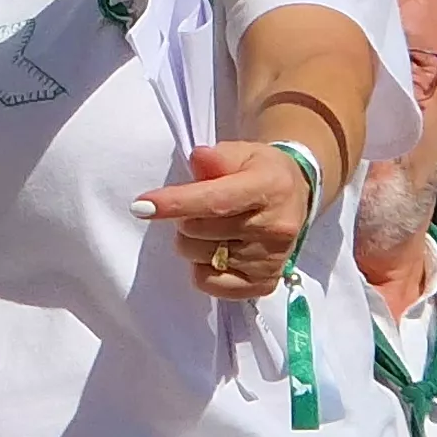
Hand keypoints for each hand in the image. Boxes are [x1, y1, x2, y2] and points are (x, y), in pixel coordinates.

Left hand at [142, 139, 310, 299]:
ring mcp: (271, 260)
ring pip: (200, 258)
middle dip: (185, 218)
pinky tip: (217, 252)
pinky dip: (204, 269)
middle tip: (197, 208)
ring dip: (193, 243)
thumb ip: (217, 157)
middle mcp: (275, 228)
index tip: (141, 206)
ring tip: (211, 229)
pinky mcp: (264, 284)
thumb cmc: (260, 171)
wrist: (295, 196)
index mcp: (269, 188)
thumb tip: (198, 160)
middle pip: (199, 231)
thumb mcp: (242, 152)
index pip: (216, 201)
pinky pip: (211, 284)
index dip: (175, 204)